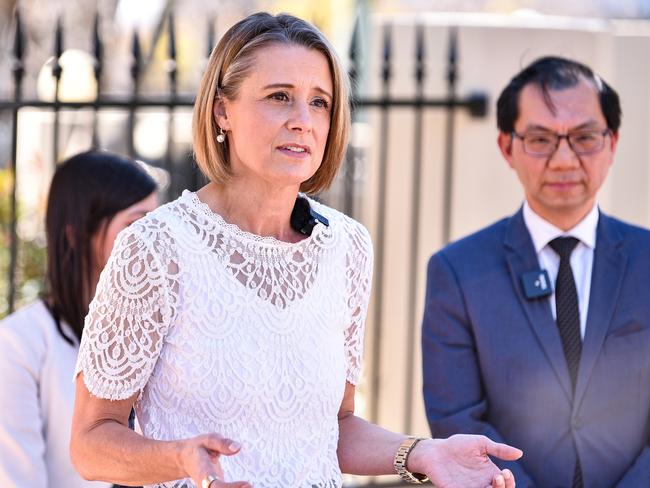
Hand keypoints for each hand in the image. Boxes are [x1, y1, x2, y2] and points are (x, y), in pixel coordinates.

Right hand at [178, 433, 250, 487]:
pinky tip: (247, 486)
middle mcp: (207, 486)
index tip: (248, 484)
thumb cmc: (199, 448)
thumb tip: (237, 448)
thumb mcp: (208, 440)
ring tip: (249, 485)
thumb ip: (222, 443)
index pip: (217, 486)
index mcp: (204, 473)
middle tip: (251, 485)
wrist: (186, 459)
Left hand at [407, 434, 522, 487]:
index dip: (510, 482)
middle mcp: (482, 485)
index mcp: (490, 475)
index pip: (506, 484)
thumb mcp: (480, 443)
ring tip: (493, 480)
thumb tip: (520, 453)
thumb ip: (499, 449)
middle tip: (499, 476)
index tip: (505, 471)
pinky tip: (479, 487)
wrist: (435, 451)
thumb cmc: (458, 446)